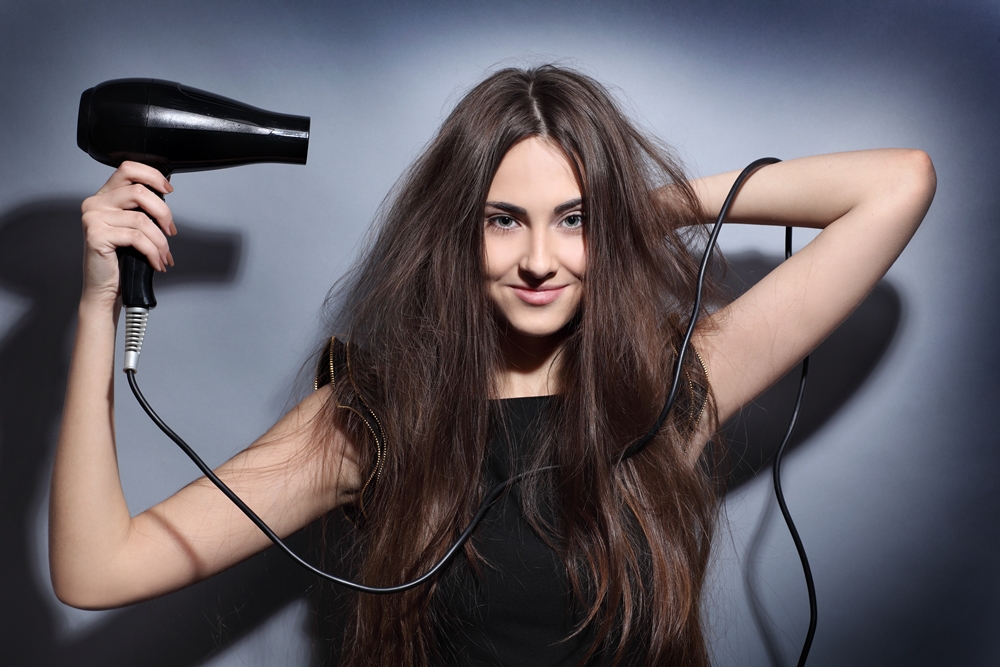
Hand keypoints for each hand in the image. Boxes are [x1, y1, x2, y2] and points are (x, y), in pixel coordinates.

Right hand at [80, 161, 175, 304]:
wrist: (105, 287)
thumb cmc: (121, 258)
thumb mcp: (133, 226)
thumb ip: (142, 208)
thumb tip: (165, 195)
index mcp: (105, 196)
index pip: (128, 169)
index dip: (152, 176)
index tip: (168, 190)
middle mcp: (96, 203)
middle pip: (139, 192)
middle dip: (163, 213)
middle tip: (170, 231)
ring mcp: (93, 218)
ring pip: (141, 219)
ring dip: (160, 241)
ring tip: (163, 255)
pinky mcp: (96, 235)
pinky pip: (136, 237)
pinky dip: (152, 251)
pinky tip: (155, 262)